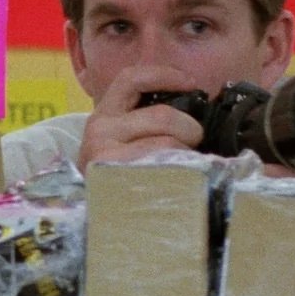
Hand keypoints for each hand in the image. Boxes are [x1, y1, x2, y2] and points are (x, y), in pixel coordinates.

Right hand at [78, 64, 207, 171]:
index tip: (190, 83)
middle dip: (190, 128)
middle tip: (194, 145)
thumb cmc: (120, 176)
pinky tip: (179, 183)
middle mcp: (99, 130)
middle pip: (162, 116)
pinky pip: (164, 168)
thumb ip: (148, 122)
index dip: (164, 75)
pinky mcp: (115, 178)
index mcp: (104, 116)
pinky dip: (181, 174)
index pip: (131, 79)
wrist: (97, 220)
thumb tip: (197, 110)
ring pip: (167, 143)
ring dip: (187, 155)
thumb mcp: (124, 141)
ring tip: (185, 169)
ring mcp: (104, 156)